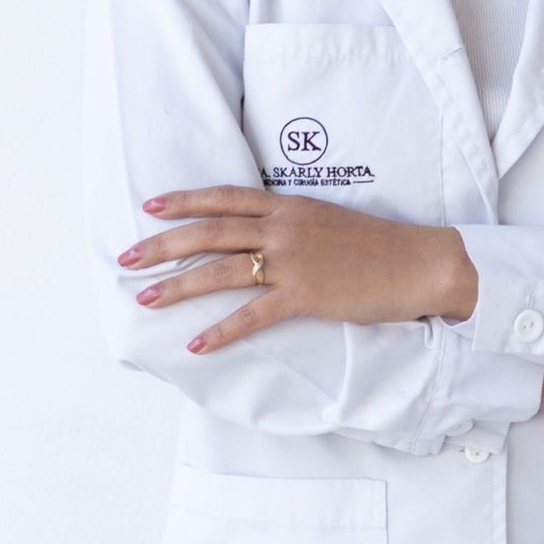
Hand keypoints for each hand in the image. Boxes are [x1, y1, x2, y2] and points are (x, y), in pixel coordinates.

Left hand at [117, 186, 449, 354]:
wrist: (416, 262)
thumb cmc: (376, 245)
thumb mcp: (328, 220)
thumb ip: (291, 224)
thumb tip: (259, 234)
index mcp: (290, 206)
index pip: (227, 198)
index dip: (186, 201)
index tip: (151, 207)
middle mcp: (285, 228)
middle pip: (212, 232)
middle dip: (164, 244)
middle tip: (127, 257)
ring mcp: (294, 261)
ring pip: (222, 271)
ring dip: (179, 286)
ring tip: (145, 298)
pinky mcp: (306, 295)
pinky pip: (253, 315)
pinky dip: (222, 331)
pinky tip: (197, 345)